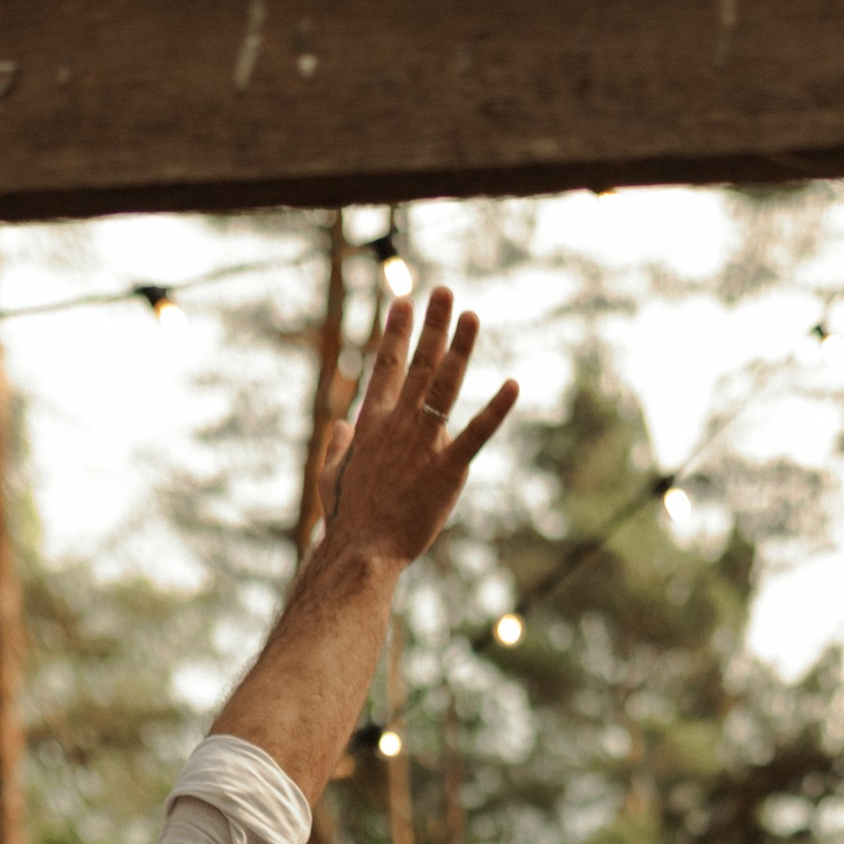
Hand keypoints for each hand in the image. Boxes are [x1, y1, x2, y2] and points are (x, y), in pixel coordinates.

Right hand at [311, 287, 516, 568]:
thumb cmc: (346, 519)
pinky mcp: (447, 469)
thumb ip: (338, 446)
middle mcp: (398, 424)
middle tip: (445, 291)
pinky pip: (477, 433)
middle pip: (418, 364)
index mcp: (371, 424)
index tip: (403, 301)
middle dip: (432, 325)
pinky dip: (496, 409)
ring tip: (472, 316)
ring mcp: (423, 444)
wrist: (362, 551)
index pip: (385, 367)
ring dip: (460, 347)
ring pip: (445, 385)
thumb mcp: (331, 476)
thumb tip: (342, 425)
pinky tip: (512, 385)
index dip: (396, 332)